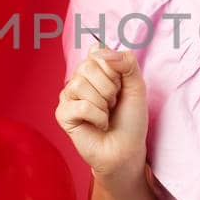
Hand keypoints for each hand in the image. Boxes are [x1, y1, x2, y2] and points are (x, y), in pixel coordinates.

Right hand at [55, 42, 147, 181]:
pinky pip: (80, 106)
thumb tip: (101, 49)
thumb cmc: (130, 120)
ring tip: (106, 114)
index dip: (114, 69)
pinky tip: (99, 125)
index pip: (97, 51)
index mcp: (94, 69)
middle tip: (113, 103)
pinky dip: (97, 117)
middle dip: (109, 88)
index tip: (120, 86)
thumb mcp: (137, 86)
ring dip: (103, 104)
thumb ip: (127, 62)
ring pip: (80, 85)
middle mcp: (78, 79)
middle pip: (88, 66)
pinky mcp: (62, 114)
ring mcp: (68, 96)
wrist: (127, 150)